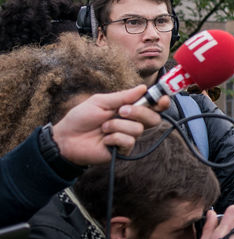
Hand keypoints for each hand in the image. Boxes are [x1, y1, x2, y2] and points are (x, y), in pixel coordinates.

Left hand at [50, 86, 167, 163]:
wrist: (67, 138)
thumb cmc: (81, 118)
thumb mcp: (100, 102)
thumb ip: (122, 97)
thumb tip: (143, 88)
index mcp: (129, 109)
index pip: (152, 106)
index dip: (161, 103)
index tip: (162, 99)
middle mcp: (132, 123)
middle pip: (153, 118)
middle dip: (139, 112)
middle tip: (121, 111)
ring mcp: (128, 137)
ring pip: (138, 129)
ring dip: (117, 125)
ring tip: (103, 127)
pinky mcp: (123, 150)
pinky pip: (128, 141)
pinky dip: (114, 138)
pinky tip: (104, 140)